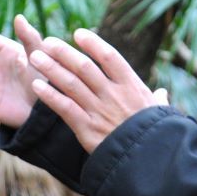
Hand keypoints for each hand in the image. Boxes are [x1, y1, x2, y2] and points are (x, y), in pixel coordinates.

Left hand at [28, 28, 158, 151]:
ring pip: (70, 84)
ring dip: (51, 68)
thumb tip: (161, 94)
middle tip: (47, 42)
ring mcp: (99, 111)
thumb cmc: (157, 136)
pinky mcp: (87, 129)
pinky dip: (49, 95)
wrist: (149, 161)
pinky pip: (64, 108)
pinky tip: (37, 85)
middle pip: (84, 67)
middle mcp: (113, 95)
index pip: (109, 57)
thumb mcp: (160, 114)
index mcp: (132, 86)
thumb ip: (157, 100)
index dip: (93, 44)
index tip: (78, 34)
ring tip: (35, 57)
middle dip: (63, 52)